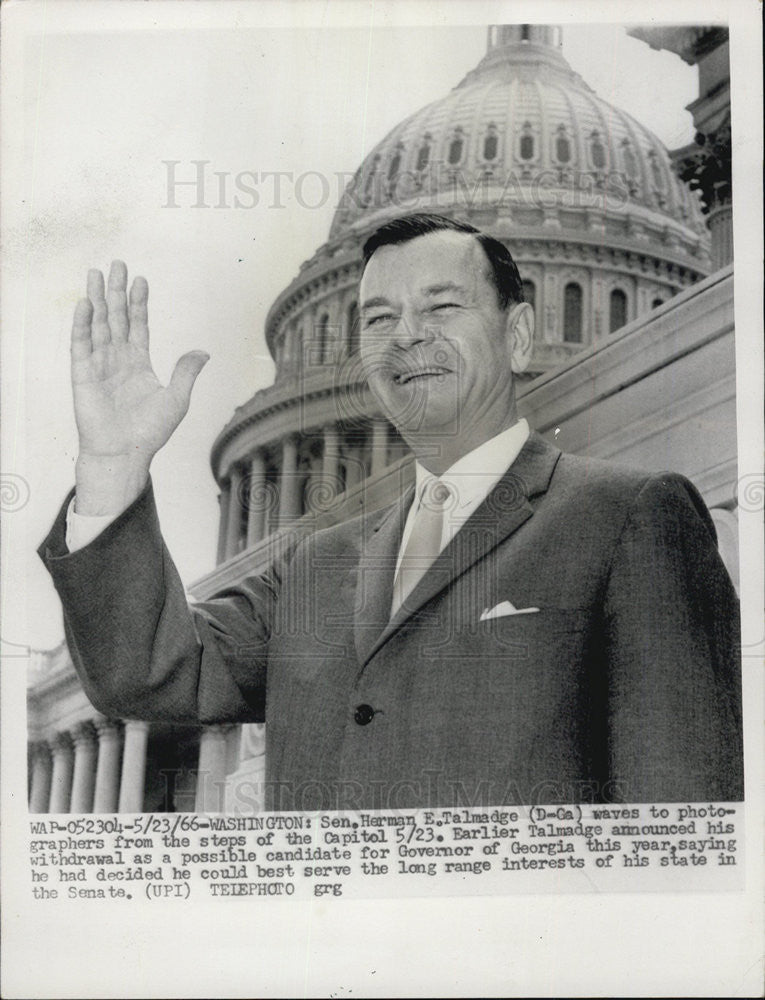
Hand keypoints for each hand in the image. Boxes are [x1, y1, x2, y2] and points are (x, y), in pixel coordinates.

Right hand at [72, 261, 208, 514]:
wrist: (124, 453)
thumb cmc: (149, 433)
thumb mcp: (177, 399)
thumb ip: (186, 372)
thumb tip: (204, 351)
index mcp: (139, 364)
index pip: (138, 326)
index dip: (138, 303)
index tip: (140, 281)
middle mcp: (118, 360)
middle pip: (116, 318)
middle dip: (116, 292)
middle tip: (117, 265)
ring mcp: (99, 366)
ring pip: (98, 325)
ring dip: (97, 299)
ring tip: (96, 273)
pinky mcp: (82, 375)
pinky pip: (81, 344)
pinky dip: (83, 324)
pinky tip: (85, 304)